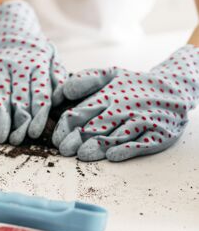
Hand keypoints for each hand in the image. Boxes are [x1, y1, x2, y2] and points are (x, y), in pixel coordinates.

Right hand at [0, 1, 67, 144]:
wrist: (12, 32)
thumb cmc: (37, 56)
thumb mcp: (53, 62)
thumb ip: (58, 79)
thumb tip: (60, 99)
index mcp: (38, 64)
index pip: (39, 93)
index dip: (37, 115)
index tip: (34, 133)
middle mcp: (17, 65)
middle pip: (19, 97)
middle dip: (18, 121)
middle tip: (17, 141)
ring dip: (1, 118)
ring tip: (2, 137)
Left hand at [52, 45, 198, 161]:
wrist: (175, 89)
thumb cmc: (134, 84)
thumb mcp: (110, 75)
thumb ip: (84, 80)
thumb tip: (61, 92)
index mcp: (107, 96)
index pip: (79, 113)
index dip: (65, 127)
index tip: (56, 139)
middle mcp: (123, 109)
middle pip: (95, 127)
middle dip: (77, 139)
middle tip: (64, 150)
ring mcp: (141, 121)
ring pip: (115, 136)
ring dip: (98, 146)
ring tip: (83, 155)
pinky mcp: (158, 134)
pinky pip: (141, 143)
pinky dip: (126, 149)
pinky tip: (112, 156)